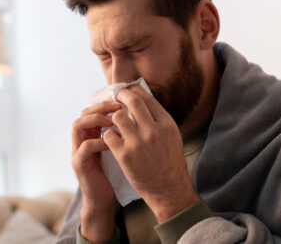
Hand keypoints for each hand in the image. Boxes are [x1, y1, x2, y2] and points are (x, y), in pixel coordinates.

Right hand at [71, 101, 120, 240]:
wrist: (103, 200)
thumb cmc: (113, 173)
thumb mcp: (117, 149)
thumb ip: (119, 133)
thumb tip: (136, 115)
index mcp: (90, 135)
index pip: (92, 110)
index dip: (105, 104)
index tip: (122, 102)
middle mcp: (80, 140)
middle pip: (83, 113)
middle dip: (100, 107)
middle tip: (118, 107)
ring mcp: (77, 152)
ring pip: (78, 125)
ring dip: (96, 119)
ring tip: (113, 121)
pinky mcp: (79, 164)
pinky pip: (85, 146)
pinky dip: (100, 141)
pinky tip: (114, 142)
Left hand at [103, 86, 199, 222]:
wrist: (169, 189)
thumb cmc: (170, 162)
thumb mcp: (172, 136)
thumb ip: (158, 119)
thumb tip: (143, 101)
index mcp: (166, 124)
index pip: (147, 98)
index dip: (134, 91)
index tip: (127, 91)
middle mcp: (153, 130)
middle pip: (132, 101)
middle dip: (121, 96)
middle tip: (116, 97)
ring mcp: (138, 143)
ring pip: (118, 116)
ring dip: (113, 117)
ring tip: (113, 122)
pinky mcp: (125, 155)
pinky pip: (109, 135)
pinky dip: (108, 134)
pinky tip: (111, 138)